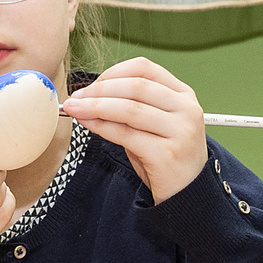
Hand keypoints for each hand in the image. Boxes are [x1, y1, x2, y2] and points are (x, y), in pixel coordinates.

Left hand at [62, 57, 206, 201]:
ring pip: (129, 109)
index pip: (144, 69)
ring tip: (75, 109)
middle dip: (99, 90)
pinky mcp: (166, 154)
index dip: (113, 73)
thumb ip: (130, 106)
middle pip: (135, 86)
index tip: (91, 84)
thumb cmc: (165, 156)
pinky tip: (88, 124)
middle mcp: (186, 109)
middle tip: (76, 98)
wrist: (187, 193)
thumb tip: (88, 95)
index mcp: (183, 95)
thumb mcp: (153, 124)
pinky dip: (102, 127)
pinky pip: (126, 134)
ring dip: (95, 107)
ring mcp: (179, 131)